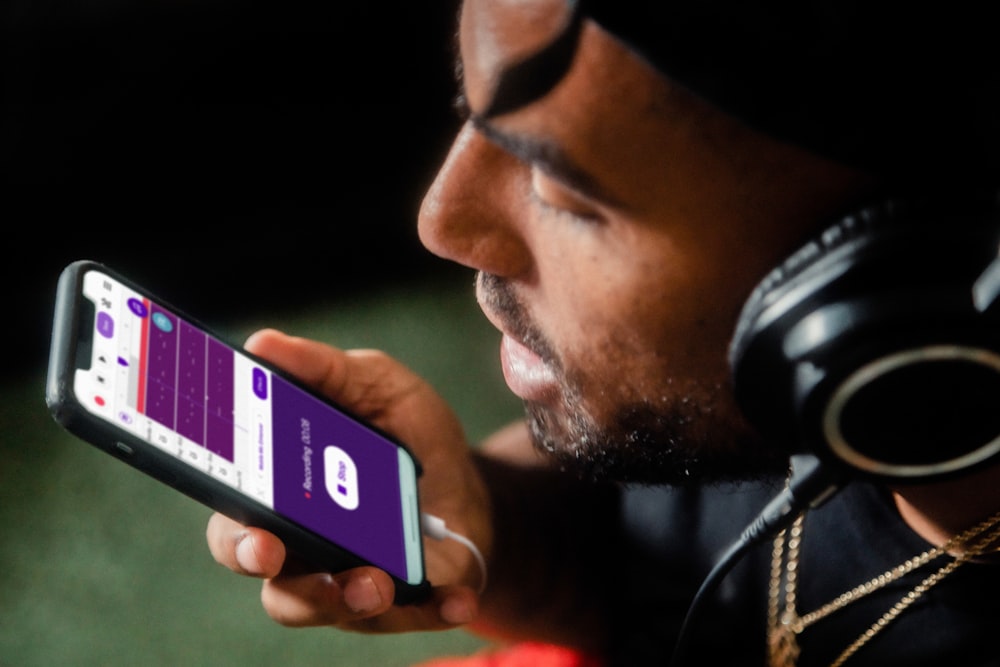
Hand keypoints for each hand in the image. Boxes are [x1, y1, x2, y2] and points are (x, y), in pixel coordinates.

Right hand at [206, 329, 491, 632]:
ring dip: (342, 597)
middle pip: (264, 572)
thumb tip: (263, 344)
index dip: (227, 520)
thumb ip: (324, 370)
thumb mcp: (375, 385)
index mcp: (284, 498)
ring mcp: (352, 580)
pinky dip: (435, 609)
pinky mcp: (409, 601)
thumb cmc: (404, 433)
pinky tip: (456, 599)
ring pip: (323, 607)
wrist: (466, 479)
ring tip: (373, 581)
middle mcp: (305, 549)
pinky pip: (414, 617)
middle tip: (270, 549)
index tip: (231, 505)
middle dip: (259, 564)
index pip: (235, 518)